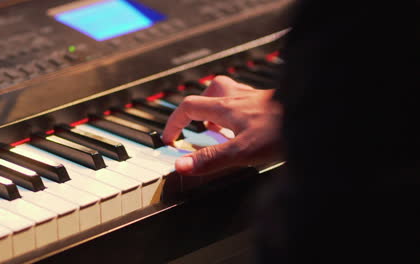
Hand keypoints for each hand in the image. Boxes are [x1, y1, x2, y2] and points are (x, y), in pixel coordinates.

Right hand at [163, 75, 282, 175]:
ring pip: (226, 93)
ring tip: (218, 127)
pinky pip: (245, 100)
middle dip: (195, 110)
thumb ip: (211, 159)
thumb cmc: (283, 130)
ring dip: (216, 107)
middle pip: (206, 94)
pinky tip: (247, 126)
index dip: (174, 122)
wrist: (316, 117)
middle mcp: (238, 98)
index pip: (188, 107)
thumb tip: (181, 166)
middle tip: (195, 128)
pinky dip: (237, 110)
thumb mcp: (242, 151)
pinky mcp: (269, 102)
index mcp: (226, 107)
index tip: (169, 138)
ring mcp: (254, 98)